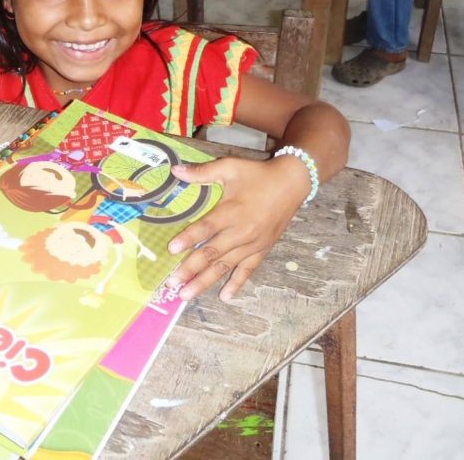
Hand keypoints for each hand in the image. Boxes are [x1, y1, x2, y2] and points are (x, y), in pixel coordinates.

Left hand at [164, 156, 308, 301]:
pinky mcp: (263, 249)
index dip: (188, 239)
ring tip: (186, 294)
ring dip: (205, 281)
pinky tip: (225, 297)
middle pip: (212, 253)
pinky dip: (236, 284)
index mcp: (231, 211)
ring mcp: (253, 244)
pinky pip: (248, 270)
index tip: (171, 250)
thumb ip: (202, 172)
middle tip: (171, 283)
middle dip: (190, 269)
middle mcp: (241, 231)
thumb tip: (175, 170)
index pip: (206, 228)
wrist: (292, 183)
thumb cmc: (257, 174)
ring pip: (225, 266)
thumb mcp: (229, 167)